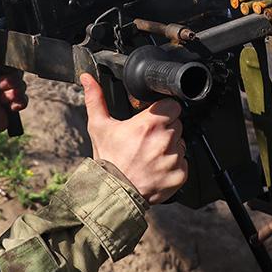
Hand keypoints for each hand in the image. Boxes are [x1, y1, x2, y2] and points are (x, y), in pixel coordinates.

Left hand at [0, 53, 27, 133]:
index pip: (10, 62)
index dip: (9, 68)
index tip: (1, 73)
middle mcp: (1, 79)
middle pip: (18, 74)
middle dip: (10, 83)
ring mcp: (8, 91)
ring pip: (22, 87)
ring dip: (11, 95)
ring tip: (0, 99)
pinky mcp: (14, 103)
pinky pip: (25, 99)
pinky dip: (17, 104)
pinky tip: (8, 107)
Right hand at [80, 73, 187, 204]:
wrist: (113, 193)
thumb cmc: (107, 160)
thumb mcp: (99, 126)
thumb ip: (95, 99)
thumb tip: (88, 78)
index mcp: (149, 124)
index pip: (172, 105)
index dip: (163, 110)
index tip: (153, 118)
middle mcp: (164, 140)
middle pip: (177, 124)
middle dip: (165, 128)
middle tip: (147, 139)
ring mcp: (174, 158)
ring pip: (181, 143)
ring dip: (170, 147)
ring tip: (150, 155)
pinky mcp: (180, 175)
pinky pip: (183, 163)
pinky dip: (173, 165)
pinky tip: (156, 168)